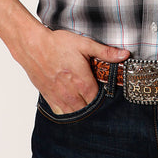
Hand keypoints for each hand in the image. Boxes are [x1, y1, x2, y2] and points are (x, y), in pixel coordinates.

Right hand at [11, 23, 129, 113]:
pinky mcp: (49, 97)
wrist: (33, 46)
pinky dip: (67, 111)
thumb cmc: (57, 43)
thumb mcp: (84, 44)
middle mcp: (71, 93)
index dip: (103, 95)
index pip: (99, 99)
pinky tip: (71, 103)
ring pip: (75, 113)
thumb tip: (125, 55)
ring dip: (81, 109)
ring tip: (84, 99)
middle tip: (94, 92)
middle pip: (88, 108)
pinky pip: (61, 113)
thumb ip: (105, 52)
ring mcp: (59, 97)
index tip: (104, 88)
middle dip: (93, 103)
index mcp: (82, 81)